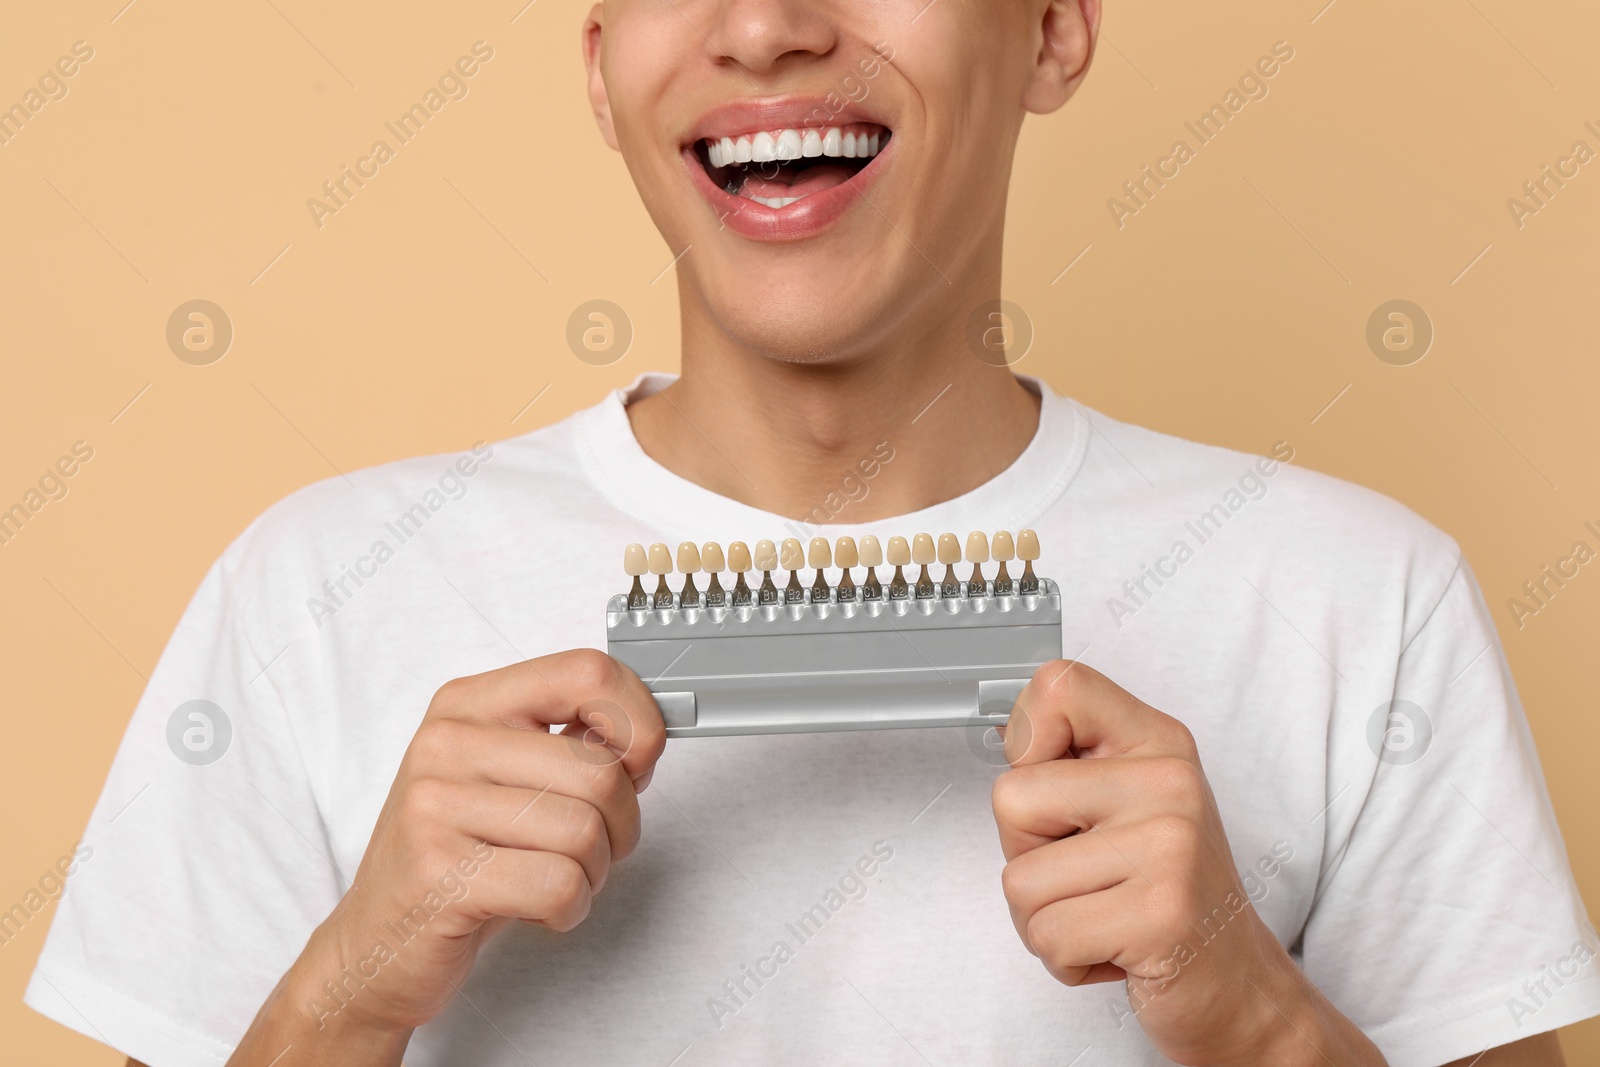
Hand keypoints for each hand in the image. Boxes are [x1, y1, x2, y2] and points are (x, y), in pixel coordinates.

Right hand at [291, 649, 666, 1036]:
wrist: (376, 943)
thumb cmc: (458, 857)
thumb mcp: (510, 780)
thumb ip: (572, 744)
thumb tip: (648, 735)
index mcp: (470, 702)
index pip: (588, 673)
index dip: (639, 722)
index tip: (638, 764)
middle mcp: (447, 741)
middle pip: (599, 769)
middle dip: (621, 825)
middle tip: (590, 849)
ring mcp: (436, 805)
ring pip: (584, 830)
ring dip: (593, 872)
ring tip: (555, 879)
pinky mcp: (439, 872)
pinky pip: (559, 884)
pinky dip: (569, 908)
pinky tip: (537, 910)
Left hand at [992, 661, 1382, 1066]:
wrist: (1237, 983)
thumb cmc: (1165, 894)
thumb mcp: (1126, 805)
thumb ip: (1068, 763)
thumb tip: (1007, 735)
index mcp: (1157, 741)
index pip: (1056, 686)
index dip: (1027, 742)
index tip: (1059, 792)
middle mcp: (1169, 781)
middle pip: (1011, 798)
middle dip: (1027, 857)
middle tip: (1089, 879)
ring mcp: (1170, 845)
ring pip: (1020, 881)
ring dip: (1045, 920)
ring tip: (1104, 918)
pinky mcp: (1161, 913)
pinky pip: (1048, 935)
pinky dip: (1065, 960)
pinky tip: (1116, 951)